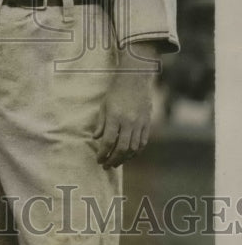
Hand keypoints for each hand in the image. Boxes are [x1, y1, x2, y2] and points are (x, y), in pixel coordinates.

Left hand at [94, 47, 158, 168]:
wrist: (135, 79)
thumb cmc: (116, 91)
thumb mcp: (104, 105)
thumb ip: (101, 123)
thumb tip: (96, 138)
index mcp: (115, 117)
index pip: (108, 141)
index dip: (103, 153)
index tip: (98, 159)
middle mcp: (128, 122)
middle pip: (122, 148)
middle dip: (113, 160)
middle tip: (106, 165)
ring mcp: (140, 123)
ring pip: (133, 148)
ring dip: (125, 158)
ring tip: (116, 163)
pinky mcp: (147, 123)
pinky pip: (143, 142)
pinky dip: (136, 152)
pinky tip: (129, 155)